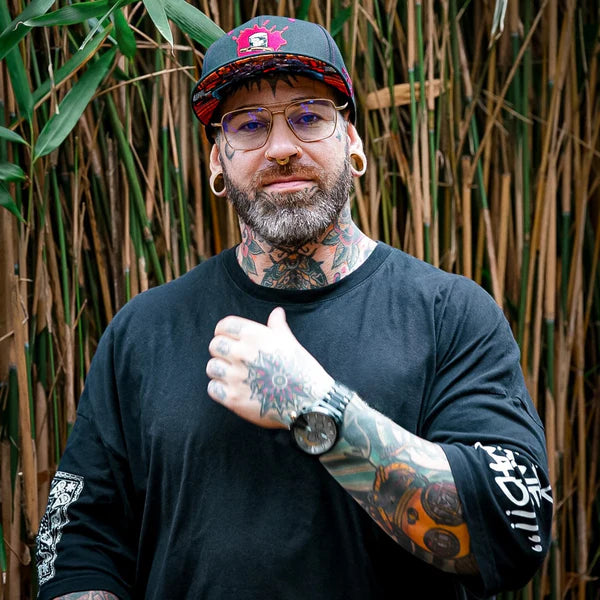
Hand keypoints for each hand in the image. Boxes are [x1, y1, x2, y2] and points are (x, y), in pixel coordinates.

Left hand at [206, 307, 333, 428]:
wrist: (309, 401)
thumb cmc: (301, 369)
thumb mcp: (290, 342)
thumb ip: (277, 326)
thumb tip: (277, 312)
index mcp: (254, 336)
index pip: (224, 325)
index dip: (224, 331)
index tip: (228, 338)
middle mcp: (242, 353)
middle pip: (215, 345)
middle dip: (221, 351)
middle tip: (232, 359)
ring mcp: (236, 377)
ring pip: (212, 367)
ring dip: (220, 370)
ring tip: (232, 375)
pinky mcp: (233, 398)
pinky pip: (213, 388)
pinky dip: (220, 389)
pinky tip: (232, 390)